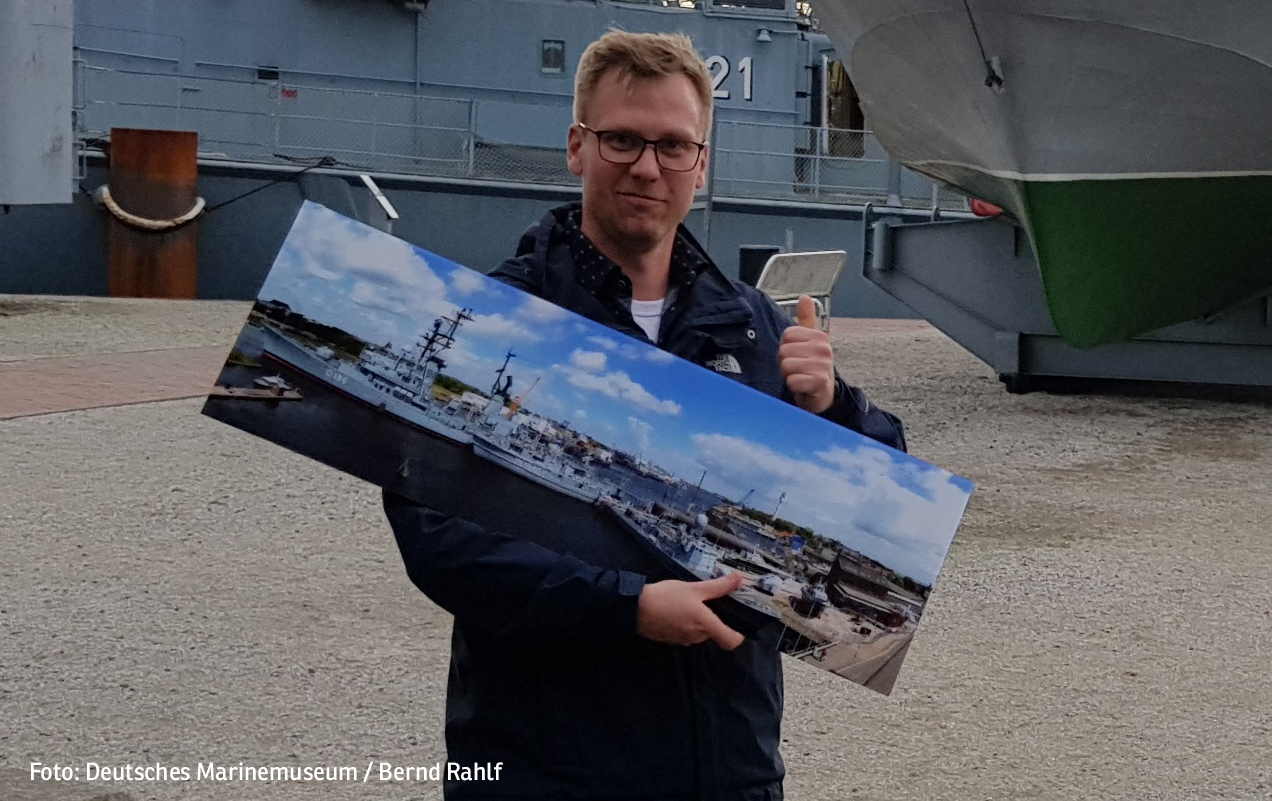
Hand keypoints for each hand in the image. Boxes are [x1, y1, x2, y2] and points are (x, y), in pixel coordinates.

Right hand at [636, 572, 744, 649]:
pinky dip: (686, 623)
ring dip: (699, 620)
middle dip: (713, 618)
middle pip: (714, 631)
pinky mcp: (672, 639)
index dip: (738, 634)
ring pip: (700, 631)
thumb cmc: (667, 597)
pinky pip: (687, 632)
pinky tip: (677, 608)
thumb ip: (717, 586)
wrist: (635, 608)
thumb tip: (739, 579)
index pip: (731, 641)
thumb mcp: (693, 588)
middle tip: (710, 600)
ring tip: (692, 601)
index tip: (738, 622)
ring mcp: (683, 640)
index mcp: (706, 625)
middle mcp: (697, 637)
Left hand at [779, 295, 835, 413]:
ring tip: (800, 376)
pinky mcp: (819, 382)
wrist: (822, 394)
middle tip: (798, 369)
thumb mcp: (810, 341)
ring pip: (786, 366)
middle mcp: (823, 348)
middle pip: (784, 351)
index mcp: (819, 336)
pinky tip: (802, 386)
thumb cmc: (812, 366)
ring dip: (788, 375)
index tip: (796, 355)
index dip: (786, 347)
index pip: (787, 335)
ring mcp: (823, 365)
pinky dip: (793, 385)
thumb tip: (805, 297)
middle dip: (785, 362)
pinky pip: (792, 381)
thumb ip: (806, 319)